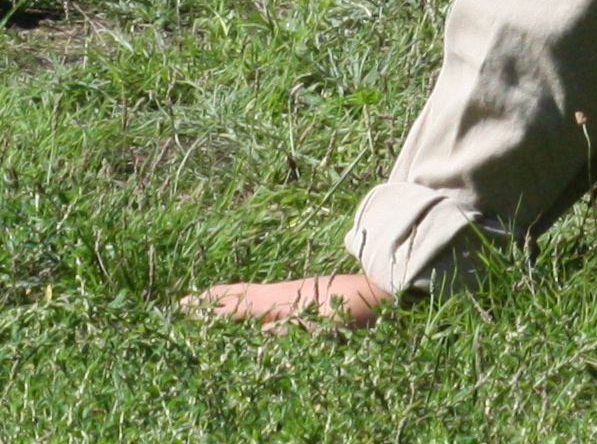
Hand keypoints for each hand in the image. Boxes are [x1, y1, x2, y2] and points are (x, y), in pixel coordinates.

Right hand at [193, 273, 390, 330]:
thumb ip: (288, 331)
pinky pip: (268, 299)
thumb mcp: (320, 325)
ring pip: (252, 295)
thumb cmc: (355, 309)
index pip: (234, 304)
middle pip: (239, 294)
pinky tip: (249, 314)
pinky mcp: (306, 297)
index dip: (208, 309)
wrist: (387, 288)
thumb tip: (260, 335)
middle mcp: (282, 293)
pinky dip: (249, 303)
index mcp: (280, 299)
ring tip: (208, 305)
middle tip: (185, 303)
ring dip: (229, 300)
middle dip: (212, 299)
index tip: (181, 309)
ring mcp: (294, 293)